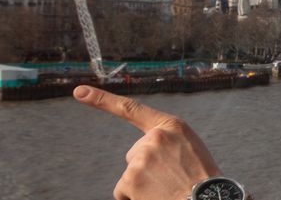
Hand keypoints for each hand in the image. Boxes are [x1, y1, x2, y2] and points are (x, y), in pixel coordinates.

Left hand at [74, 85, 221, 199]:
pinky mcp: (130, 179)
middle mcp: (154, 137)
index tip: (79, 92)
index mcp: (172, 126)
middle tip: (171, 180)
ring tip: (168, 190)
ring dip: (143, 185)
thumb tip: (139, 154)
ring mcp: (141, 157)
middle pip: (135, 155)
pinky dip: (135, 199)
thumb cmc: (202, 180)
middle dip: (147, 168)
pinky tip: (155, 198)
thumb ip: (166, 142)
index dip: (101, 100)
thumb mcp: (190, 149)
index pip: (131, 109)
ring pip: (131, 175)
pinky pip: (122, 192)